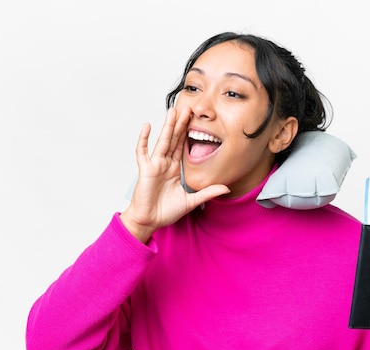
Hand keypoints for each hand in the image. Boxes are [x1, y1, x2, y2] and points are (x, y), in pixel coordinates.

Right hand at [120, 107, 229, 241]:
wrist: (150, 221)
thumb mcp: (192, 201)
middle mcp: (165, 164)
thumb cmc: (166, 212)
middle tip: (187, 108)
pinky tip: (147, 126)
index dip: (189, 133)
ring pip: (162, 141)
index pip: (183, 146)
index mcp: (175, 169)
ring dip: (167, 126)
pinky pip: (143, 152)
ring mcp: (155, 165)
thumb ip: (208, 192)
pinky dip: (144, 139)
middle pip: (174, 139)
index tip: (195, 120)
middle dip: (180, 124)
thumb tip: (226, 188)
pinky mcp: (146, 170)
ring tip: (172, 111)